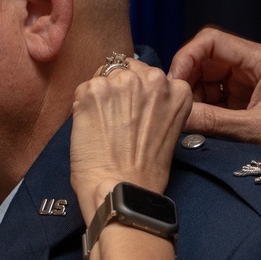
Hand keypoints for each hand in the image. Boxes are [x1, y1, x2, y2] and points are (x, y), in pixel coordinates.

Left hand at [71, 59, 191, 223]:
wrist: (120, 190)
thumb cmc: (144, 172)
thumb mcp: (168, 130)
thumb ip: (157, 104)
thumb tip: (134, 94)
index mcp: (178, 90)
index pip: (151, 74)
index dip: (138, 94)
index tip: (134, 112)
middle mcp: (154, 79)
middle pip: (128, 69)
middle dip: (119, 90)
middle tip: (116, 121)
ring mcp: (123, 82)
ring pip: (104, 76)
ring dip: (101, 96)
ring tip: (103, 126)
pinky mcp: (94, 90)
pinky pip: (84, 88)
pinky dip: (83, 106)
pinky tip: (91, 128)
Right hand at [168, 27, 260, 173]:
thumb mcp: (257, 130)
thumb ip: (214, 122)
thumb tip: (176, 116)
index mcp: (260, 60)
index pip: (211, 41)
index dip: (187, 57)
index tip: (174, 82)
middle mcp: (251, 67)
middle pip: (204, 60)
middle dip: (186, 80)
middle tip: (176, 105)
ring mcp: (246, 86)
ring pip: (205, 82)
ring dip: (193, 98)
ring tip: (186, 120)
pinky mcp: (244, 106)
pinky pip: (213, 101)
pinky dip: (202, 111)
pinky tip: (197, 127)